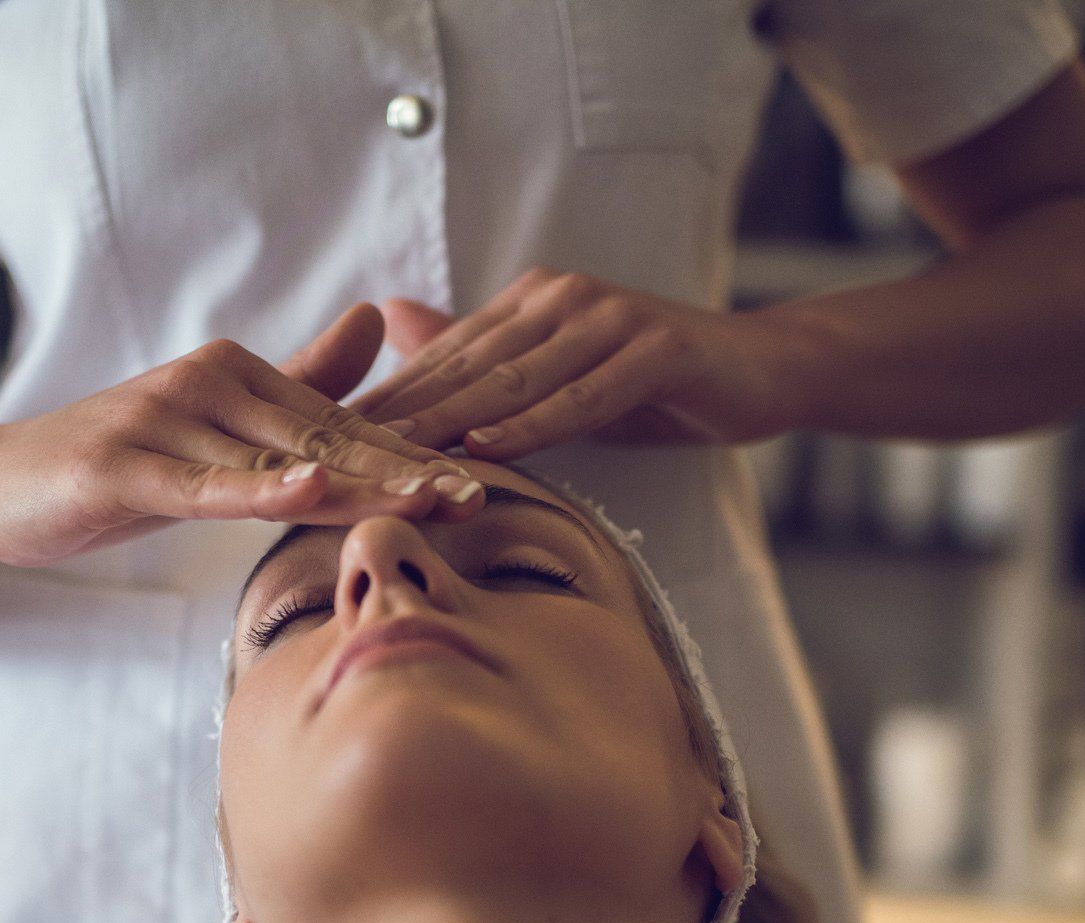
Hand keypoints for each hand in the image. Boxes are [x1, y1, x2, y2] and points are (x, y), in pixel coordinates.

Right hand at [0, 304, 484, 568]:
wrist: (1, 485)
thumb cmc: (122, 463)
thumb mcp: (216, 428)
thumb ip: (297, 380)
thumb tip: (376, 323)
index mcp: (240, 377)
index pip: (342, 426)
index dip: (410, 457)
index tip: (475, 483)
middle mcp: (211, 385)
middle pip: (326, 439)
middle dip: (404, 472)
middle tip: (474, 498)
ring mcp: (165, 423)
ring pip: (278, 461)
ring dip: (358, 484)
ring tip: (427, 502)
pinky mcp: (124, 467)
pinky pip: (205, 486)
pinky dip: (258, 489)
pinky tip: (312, 488)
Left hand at [347, 267, 805, 457]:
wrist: (761, 370)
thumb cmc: (652, 383)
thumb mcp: (560, 377)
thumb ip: (488, 359)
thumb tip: (401, 325)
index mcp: (529, 307)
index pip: (444, 360)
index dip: (383, 401)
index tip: (323, 441)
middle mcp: (560, 300)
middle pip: (465, 368)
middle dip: (397, 415)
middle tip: (333, 456)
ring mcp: (609, 319)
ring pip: (515, 381)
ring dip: (451, 423)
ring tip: (392, 459)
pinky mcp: (655, 348)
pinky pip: (584, 396)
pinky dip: (535, 424)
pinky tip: (488, 448)